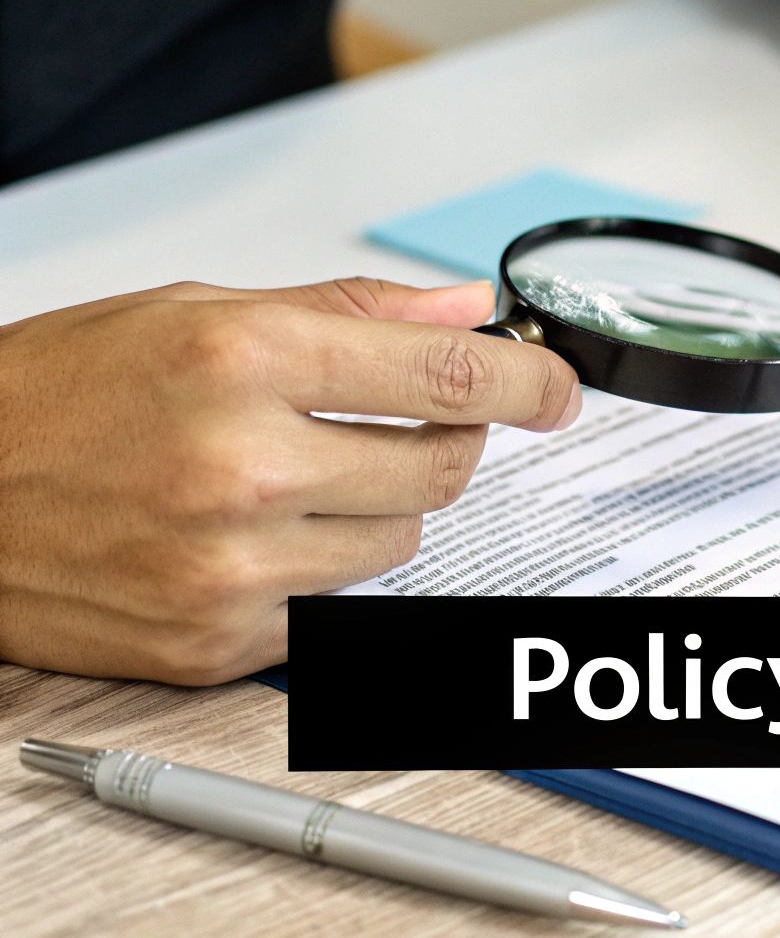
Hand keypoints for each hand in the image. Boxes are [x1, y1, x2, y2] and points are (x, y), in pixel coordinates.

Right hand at [0, 278, 580, 683]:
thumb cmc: (48, 397)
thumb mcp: (191, 310)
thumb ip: (345, 313)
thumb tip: (461, 311)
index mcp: (241, 359)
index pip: (446, 377)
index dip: (526, 383)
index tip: (556, 388)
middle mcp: (243, 466)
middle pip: (441, 468)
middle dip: (447, 440)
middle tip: (412, 421)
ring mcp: (232, 567)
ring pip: (399, 545)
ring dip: (377, 509)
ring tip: (296, 475)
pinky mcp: (216, 642)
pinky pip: (333, 608)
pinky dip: (316, 570)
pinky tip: (247, 534)